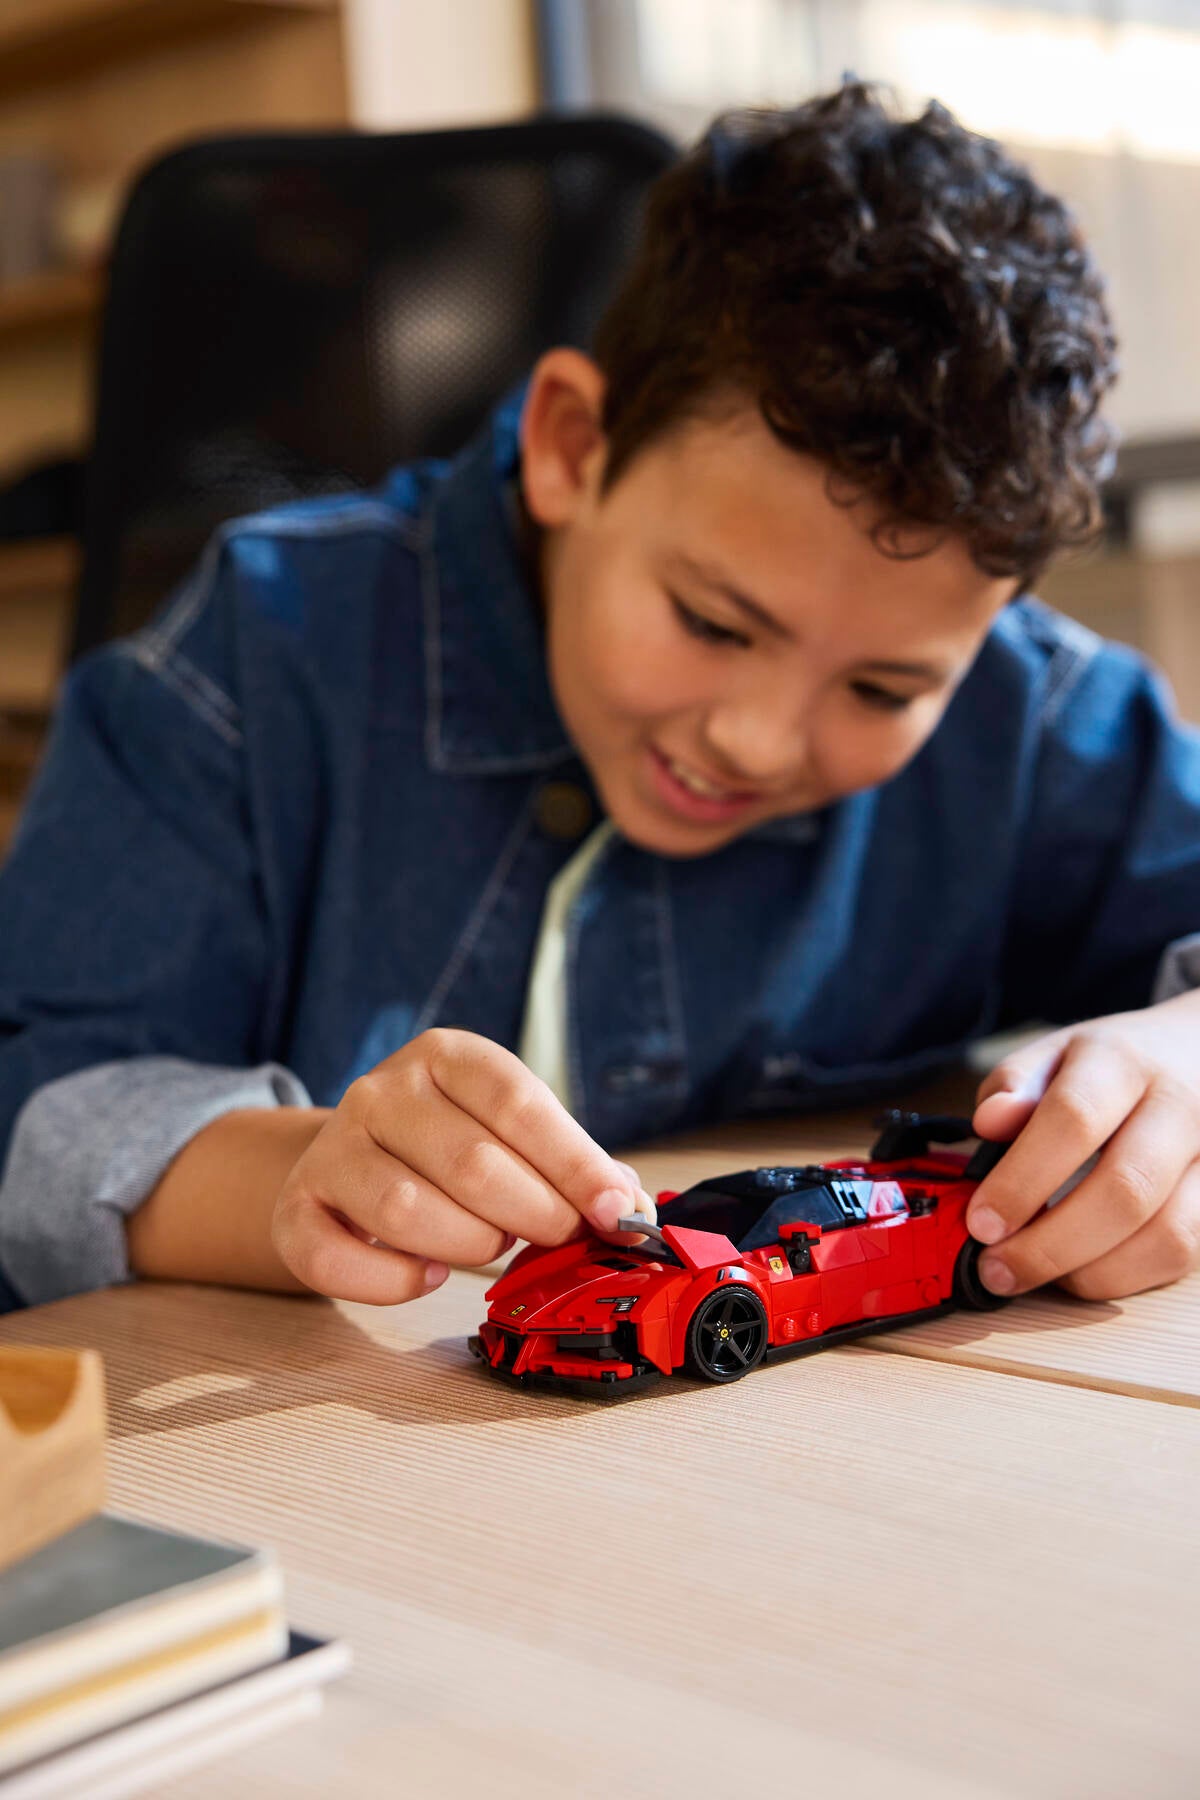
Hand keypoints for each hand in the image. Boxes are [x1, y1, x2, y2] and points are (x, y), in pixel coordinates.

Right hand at [272, 1028, 655, 1304]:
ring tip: (490, 1246)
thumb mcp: (513, 1134)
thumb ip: (572, 1166)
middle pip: (471, 1163)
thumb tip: (633, 1209)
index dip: (576, 1164)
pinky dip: (393, 1282)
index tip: (619, 1212)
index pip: (518, 1103)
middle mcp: (380, 1091)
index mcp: (445, 1056)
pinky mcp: (296, 1208)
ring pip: (405, 1209)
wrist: (352, 1161)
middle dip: (535, 1214)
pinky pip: (336, 1258)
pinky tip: (425, 1276)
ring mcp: (332, 1148)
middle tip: (560, 1237)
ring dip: (469, 1245)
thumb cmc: (453, 1148)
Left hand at [966, 990, 1199, 1300]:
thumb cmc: (1112, 1065)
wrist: (1195, 1052)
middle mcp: (1178, 1106)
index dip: (1023, 1178)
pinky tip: (1080, 1270)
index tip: (982, 1222)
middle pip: (1125, 1188)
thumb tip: (990, 1121)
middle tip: (997, 1268)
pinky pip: (1181, 1254)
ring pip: (1164, 1234)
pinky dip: (1123, 1277)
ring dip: (1088, 1271)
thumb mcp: (1055, 1054)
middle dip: (1051, 1243)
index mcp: (1123, 1061)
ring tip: (1034, 1274)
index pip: (1074, 1119)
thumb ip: (1015, 1084)